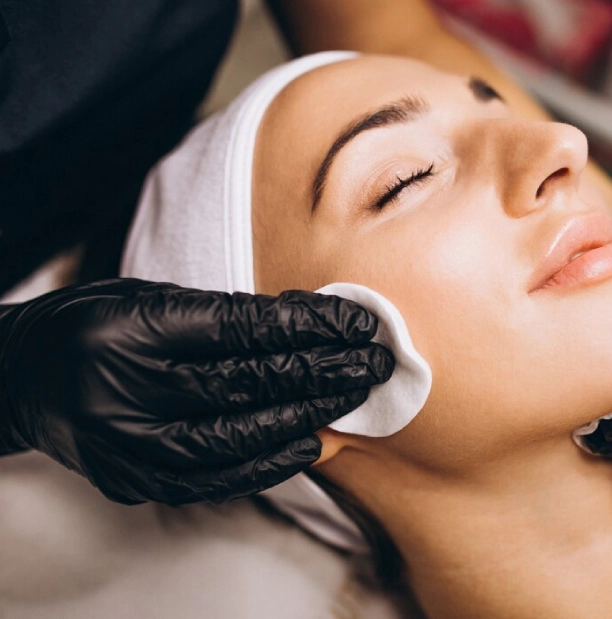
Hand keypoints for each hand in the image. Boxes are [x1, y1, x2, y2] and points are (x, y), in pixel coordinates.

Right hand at [0, 279, 393, 504]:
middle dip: (320, 373)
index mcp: (131, 329)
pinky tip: (304, 445)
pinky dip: (264, 464)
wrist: (24, 377)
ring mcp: (124, 443)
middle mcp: (124, 390)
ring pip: (234, 438)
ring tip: (351, 400)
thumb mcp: (152, 300)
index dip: (309, 327)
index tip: (358, 323)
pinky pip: (211, 479)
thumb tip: (306, 326)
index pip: (241, 330)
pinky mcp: (130, 477)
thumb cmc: (96, 325)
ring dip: (304, 418)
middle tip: (372, 364)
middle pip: (245, 384)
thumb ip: (222, 317)